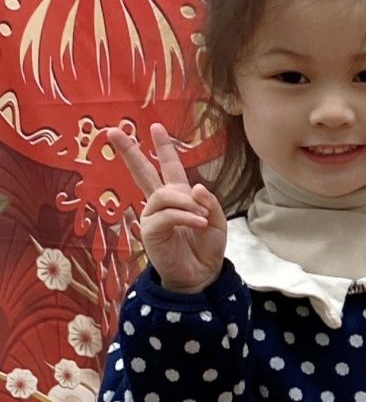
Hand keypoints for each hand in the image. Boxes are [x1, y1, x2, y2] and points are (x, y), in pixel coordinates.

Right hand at [109, 123, 225, 293]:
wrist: (201, 274)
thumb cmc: (206, 247)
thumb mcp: (216, 221)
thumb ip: (209, 202)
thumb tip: (196, 186)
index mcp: (177, 196)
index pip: (168, 167)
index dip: (164, 148)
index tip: (155, 127)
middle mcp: (160, 203)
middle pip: (142, 172)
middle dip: (129, 151)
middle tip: (112, 131)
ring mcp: (152, 216)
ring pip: (163, 194)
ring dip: (186, 203)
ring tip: (201, 217)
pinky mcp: (150, 230)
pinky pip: (167, 214)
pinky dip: (186, 216)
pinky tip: (198, 223)